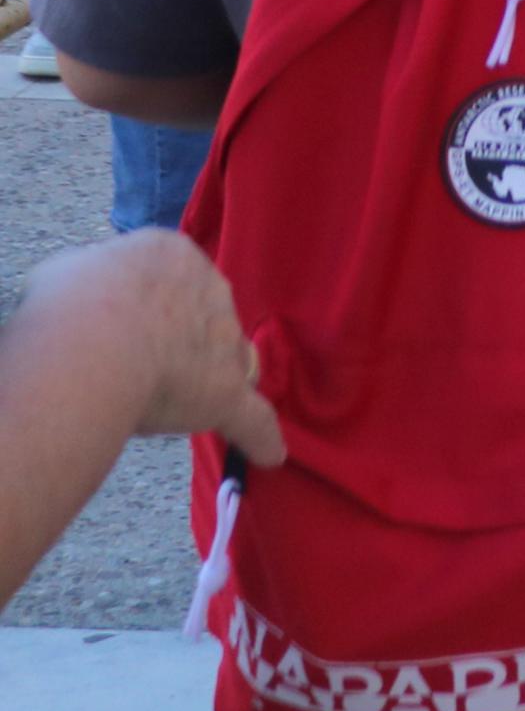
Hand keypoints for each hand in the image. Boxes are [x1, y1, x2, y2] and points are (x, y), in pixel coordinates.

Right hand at [30, 232, 286, 465]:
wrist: (93, 342)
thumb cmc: (71, 304)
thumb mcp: (68, 272)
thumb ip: (88, 283)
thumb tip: (82, 296)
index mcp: (172, 256)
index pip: (173, 280)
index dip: (146, 309)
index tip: (119, 326)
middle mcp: (211, 291)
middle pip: (206, 320)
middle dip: (179, 342)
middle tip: (137, 365)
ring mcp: (225, 344)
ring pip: (230, 362)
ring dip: (209, 380)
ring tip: (175, 402)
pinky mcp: (226, 393)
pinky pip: (252, 418)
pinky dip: (259, 438)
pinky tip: (269, 454)